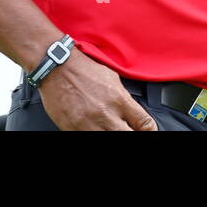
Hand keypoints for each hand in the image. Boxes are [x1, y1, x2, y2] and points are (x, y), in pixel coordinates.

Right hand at [37, 50, 158, 130]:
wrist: (57, 67)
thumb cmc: (82, 69)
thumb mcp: (112, 78)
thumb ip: (123, 98)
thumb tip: (131, 112)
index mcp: (119, 99)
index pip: (145, 124)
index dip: (149, 131)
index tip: (147, 131)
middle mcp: (106, 114)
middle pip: (129, 136)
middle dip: (131, 134)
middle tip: (127, 130)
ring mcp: (89, 124)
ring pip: (109, 139)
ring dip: (112, 134)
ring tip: (108, 128)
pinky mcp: (73, 129)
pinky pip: (88, 137)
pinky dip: (93, 133)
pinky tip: (95, 128)